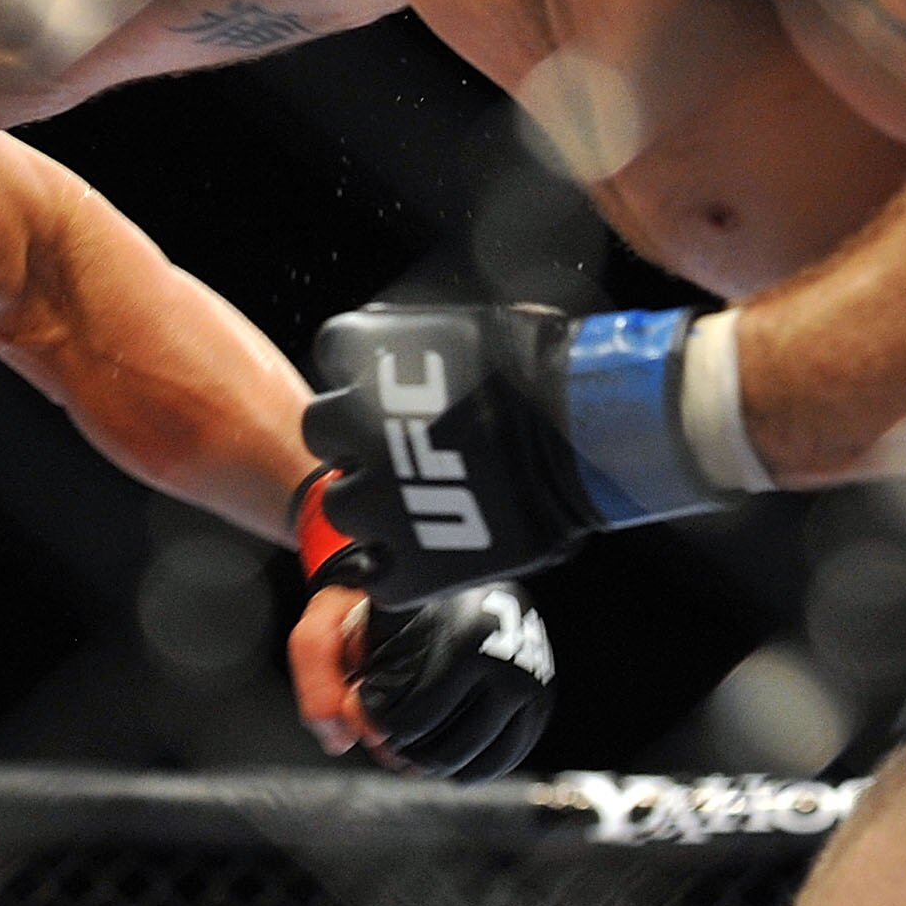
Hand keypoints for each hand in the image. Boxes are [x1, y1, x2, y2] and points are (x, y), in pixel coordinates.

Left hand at [287, 465, 555, 779]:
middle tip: (384, 713)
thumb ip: (317, 674)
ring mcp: (527, 682)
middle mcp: (501, 660)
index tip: (361, 695)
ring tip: (409, 725)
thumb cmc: (370, 602)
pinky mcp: (539, 698)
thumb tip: (339, 737)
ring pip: (468, 763)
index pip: (402, 724)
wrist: (431, 569)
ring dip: (430, 758)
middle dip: (399, 745)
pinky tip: (441, 742)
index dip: (370, 722)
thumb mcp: (326, 620)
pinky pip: (499, 760)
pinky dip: (466, 764)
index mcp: (454, 638)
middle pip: (437, 751)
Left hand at [302, 302, 756, 607]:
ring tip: (416, 503)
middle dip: (355, 438)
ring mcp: (380, 501)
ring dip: (370, 504)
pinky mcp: (411, 564)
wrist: (583, 436)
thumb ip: (424, 347)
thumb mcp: (472, 329)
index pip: (332, 351)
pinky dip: (397, 569)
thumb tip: (417, 356)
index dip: (364, 371)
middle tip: (400, 446)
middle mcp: (356, 427)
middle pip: (322, 432)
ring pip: (340, 508)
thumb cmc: (548, 367)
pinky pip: (378, 576)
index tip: (395, 381)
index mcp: (370, 357)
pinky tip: (427, 556)